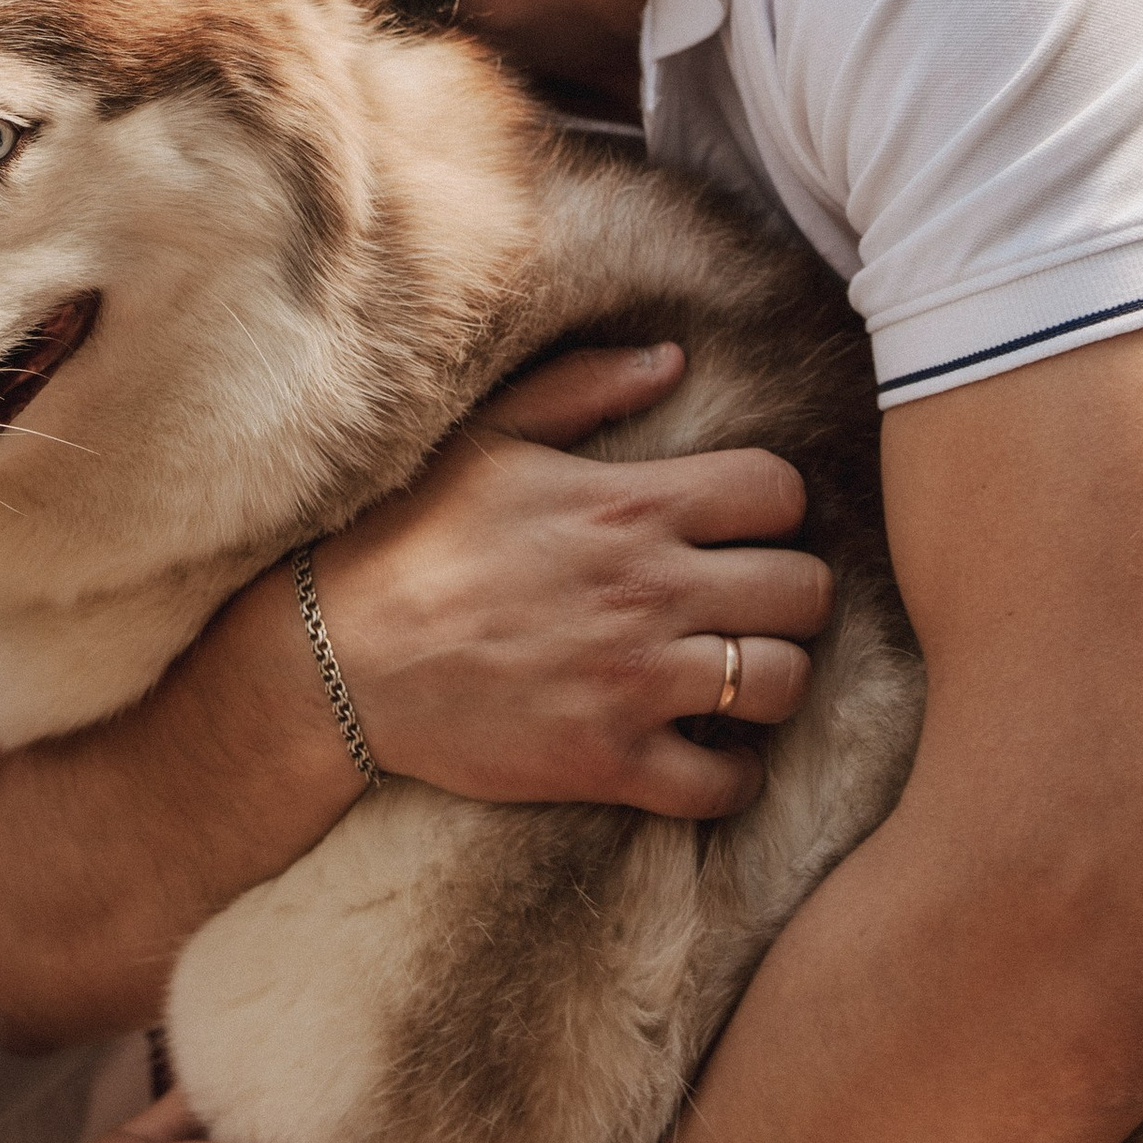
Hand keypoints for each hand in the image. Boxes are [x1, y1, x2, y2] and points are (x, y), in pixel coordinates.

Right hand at [310, 345, 830, 818]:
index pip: (779, 493)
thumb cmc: (407, 538)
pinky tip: (710, 753)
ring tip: (738, 674)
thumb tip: (672, 358)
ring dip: (772, 679)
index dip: (773, 507)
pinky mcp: (609, 761)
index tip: (743, 526)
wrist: (337, 657)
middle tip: (751, 603)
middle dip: (789, 593)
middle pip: (804, 591)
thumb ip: (585, 389)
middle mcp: (650, 592)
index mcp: (629, 506)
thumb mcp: (488, 439)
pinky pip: (724, 784)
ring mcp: (634, 683)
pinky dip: (732, 775)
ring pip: (782, 683)